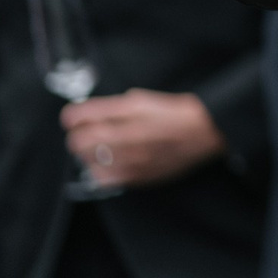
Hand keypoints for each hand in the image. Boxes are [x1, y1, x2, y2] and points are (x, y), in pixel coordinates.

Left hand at [62, 89, 225, 187]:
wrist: (204, 132)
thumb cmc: (175, 112)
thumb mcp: (142, 99)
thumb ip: (111, 107)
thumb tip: (84, 115)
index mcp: (125, 112)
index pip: (78, 117)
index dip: (72, 117)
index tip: (75, 117)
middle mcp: (125, 136)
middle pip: (78, 142)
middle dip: (79, 135)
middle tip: (88, 132)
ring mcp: (130, 160)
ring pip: (87, 161)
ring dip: (88, 154)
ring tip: (101, 149)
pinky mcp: (136, 177)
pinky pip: (104, 178)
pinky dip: (101, 170)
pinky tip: (111, 163)